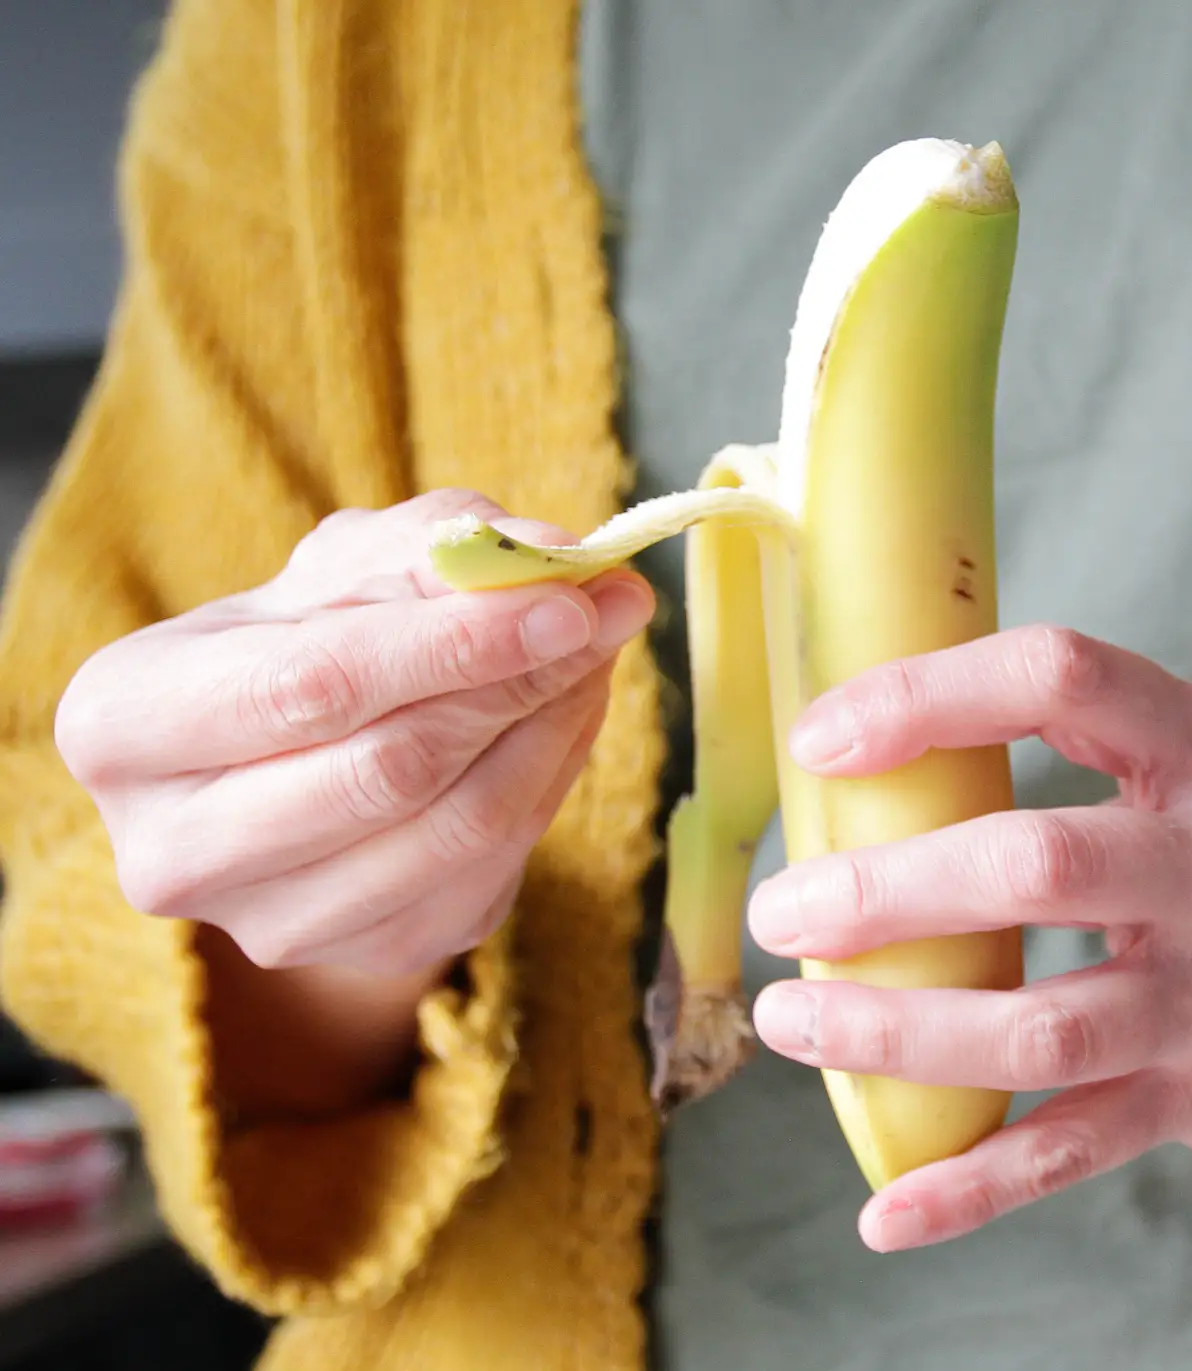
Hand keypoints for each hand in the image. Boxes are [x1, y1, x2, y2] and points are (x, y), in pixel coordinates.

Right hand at [55, 489, 654, 976]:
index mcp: (121, 723)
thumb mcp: (343, 567)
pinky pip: (494, 864)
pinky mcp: (371, 953)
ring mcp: (270, 923)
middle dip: (519, 679)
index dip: (454, 641)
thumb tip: (546, 553)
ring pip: (457, 826)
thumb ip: (438, 547)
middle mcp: (172, 847)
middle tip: (611, 610)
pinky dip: (553, 776)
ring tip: (599, 651)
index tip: (570, 594)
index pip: (313, 685)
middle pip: (389, 768)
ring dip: (554, 727)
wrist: (293, 763)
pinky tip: (568, 712)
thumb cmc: (305, 642)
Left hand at [746, 626, 1191, 1251]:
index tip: (821, 737)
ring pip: (1040, 1022)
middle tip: (784, 912)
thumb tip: (887, 754)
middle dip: (883, 890)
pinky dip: (974, 1185)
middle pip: (1035, 863)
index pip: (1065, 679)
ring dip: (894, 1032)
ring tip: (795, 1022)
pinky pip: (1076, 1148)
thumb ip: (1093, 752)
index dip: (927, 695)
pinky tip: (888, 1210)